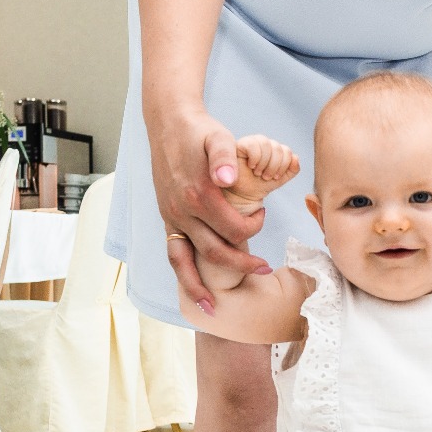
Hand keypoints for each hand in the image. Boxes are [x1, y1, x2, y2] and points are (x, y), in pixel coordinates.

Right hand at [149, 100, 271, 314]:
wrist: (169, 123)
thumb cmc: (200, 132)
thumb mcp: (217, 137)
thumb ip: (224, 157)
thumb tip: (227, 180)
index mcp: (198, 195)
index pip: (232, 229)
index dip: (253, 229)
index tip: (262, 215)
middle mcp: (181, 211)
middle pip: (214, 252)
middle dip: (241, 265)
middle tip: (265, 269)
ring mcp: (171, 217)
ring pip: (185, 262)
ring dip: (199, 287)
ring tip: (213, 308)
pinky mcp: (167, 219)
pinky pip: (172, 255)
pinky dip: (182, 276)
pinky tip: (194, 293)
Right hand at [230, 134, 300, 213]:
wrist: (244, 194)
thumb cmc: (260, 184)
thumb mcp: (280, 179)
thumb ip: (292, 169)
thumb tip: (296, 158)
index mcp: (275, 149)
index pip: (286, 151)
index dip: (283, 166)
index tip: (275, 177)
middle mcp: (264, 143)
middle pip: (278, 148)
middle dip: (273, 167)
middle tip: (265, 176)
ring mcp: (252, 142)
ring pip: (266, 144)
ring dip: (263, 163)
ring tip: (257, 172)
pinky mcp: (240, 144)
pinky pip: (252, 144)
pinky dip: (255, 157)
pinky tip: (251, 165)